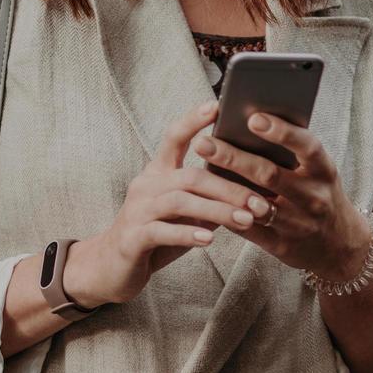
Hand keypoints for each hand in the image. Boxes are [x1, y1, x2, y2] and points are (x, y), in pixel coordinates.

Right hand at [65, 100, 265, 307]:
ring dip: (217, 211)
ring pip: (180, 202)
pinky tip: (208, 240)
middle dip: (229, 188)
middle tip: (260, 202)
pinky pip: (162, 231)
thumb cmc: (156, 235)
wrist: (112, 267)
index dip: (193, 120)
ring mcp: (137, 210)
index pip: (174, 138)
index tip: (216, 105)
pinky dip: (187, 234)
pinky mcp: (132, 238)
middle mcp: (146, 185)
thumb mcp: (183, 212)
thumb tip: (252, 189)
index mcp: (158, 173)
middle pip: (190, 176)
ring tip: (246, 220)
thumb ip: (207, 198)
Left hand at [192, 112, 371, 280]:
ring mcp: (299, 224)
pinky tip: (205, 200)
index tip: (253, 117)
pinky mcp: (282, 246)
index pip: (307, 147)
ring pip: (256, 205)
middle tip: (203, 142)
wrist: (340, 245)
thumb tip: (248, 118)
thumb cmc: (318, 193)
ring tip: (197, 172)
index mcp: (324, 171)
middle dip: (233, 158)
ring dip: (225, 189)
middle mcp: (314, 197)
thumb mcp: (317, 170)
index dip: (282, 132)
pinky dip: (225, 214)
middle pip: (269, 175)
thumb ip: (291, 150)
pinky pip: (248, 229)